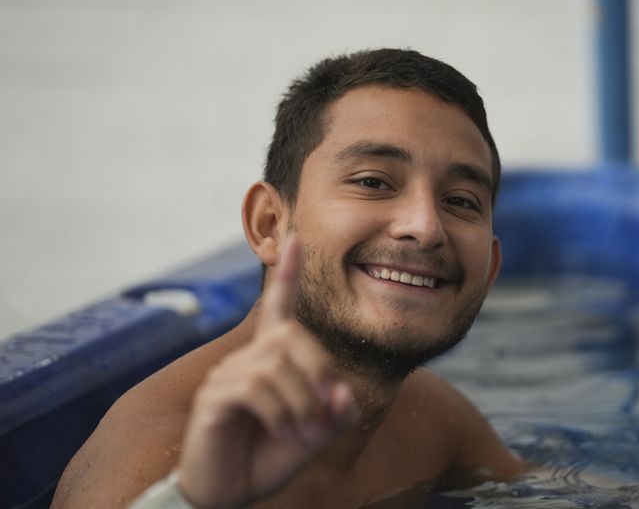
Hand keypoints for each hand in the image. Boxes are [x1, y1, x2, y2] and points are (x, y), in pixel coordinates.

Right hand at [177, 237, 357, 507]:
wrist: (230, 492)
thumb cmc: (268, 457)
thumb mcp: (314, 435)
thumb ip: (335, 414)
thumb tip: (342, 393)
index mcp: (270, 361)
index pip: (278, 307)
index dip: (288, 275)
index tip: (296, 239)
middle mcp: (246, 360)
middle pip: (290, 335)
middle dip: (318, 371)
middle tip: (325, 412)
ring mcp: (226, 377)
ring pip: (275, 364)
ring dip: (301, 401)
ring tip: (304, 431)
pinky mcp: (213, 399)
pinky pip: (254, 387)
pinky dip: (280, 411)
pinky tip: (283, 431)